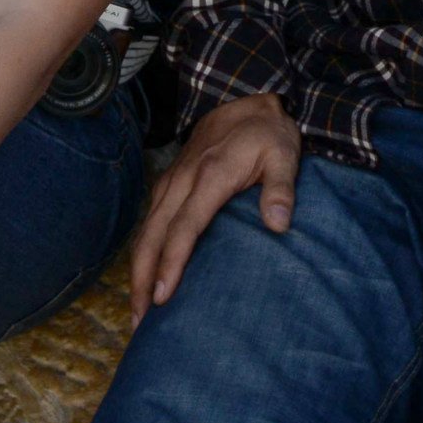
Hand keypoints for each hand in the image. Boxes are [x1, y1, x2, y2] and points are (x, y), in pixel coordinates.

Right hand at [129, 93, 298, 317]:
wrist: (245, 100)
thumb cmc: (267, 133)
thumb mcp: (284, 153)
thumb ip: (281, 188)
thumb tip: (279, 224)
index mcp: (210, 176)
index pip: (184, 227)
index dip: (171, 263)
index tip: (163, 296)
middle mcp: (183, 180)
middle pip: (154, 235)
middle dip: (143, 279)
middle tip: (142, 321)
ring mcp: (171, 182)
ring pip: (146, 231)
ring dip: (137, 270)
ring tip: (139, 311)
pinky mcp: (168, 184)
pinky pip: (150, 222)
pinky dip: (143, 252)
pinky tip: (144, 276)